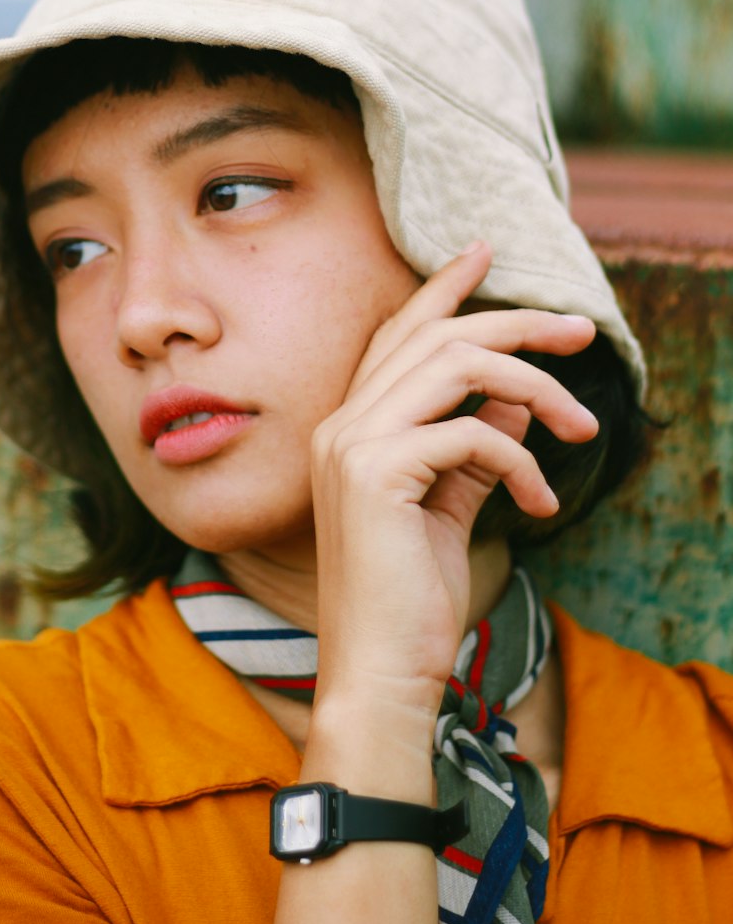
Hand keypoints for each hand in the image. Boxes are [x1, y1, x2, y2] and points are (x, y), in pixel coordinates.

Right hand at [308, 240, 596, 732]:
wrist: (380, 671)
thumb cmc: (413, 596)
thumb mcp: (452, 505)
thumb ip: (476, 445)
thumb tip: (520, 396)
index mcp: (350, 426)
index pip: (398, 335)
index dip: (442, 289)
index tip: (483, 252)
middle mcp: (341, 423)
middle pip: (437, 337)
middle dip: (517, 324)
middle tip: (581, 331)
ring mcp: (351, 444)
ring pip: (455, 366)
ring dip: (535, 385)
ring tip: (582, 426)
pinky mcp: (375, 474)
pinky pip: (471, 435)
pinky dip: (520, 459)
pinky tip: (541, 500)